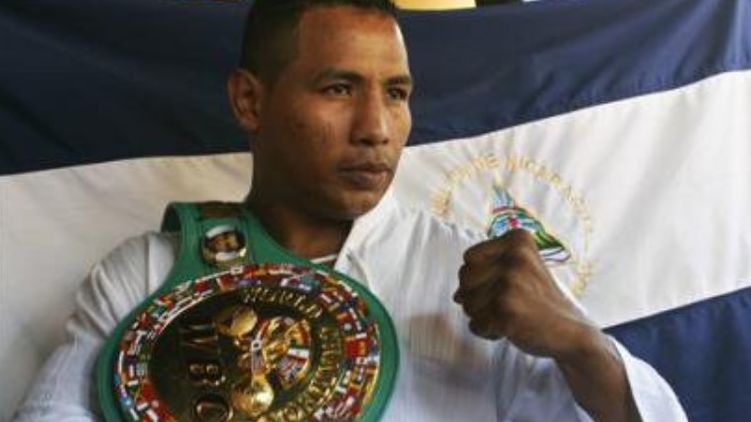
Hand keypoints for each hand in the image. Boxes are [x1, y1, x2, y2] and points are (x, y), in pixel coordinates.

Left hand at [455, 229, 641, 420]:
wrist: (571, 332)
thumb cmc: (541, 301)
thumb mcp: (519, 271)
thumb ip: (486, 272)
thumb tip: (456, 295)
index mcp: (518, 240)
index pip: (469, 258)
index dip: (478, 277)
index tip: (503, 286)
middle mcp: (515, 257)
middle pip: (464, 279)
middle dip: (477, 297)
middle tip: (506, 304)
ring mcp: (511, 283)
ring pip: (466, 303)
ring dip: (483, 316)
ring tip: (510, 315)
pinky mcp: (507, 310)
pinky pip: (475, 324)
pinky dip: (488, 332)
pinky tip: (510, 328)